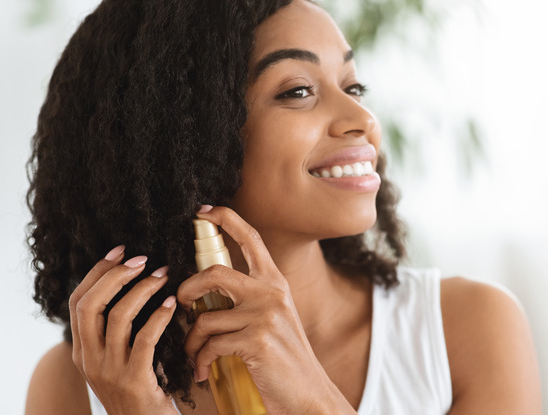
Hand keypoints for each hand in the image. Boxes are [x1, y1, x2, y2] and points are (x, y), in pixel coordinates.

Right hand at [68, 246, 177, 414]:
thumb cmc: (143, 391)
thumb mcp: (120, 362)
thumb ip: (119, 334)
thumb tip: (134, 288)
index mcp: (83, 352)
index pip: (79, 302)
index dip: (97, 272)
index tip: (119, 251)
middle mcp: (90, 360)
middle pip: (91, 305)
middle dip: (115, 275)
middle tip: (143, 260)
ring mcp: (109, 371)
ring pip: (117, 317)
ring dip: (143, 290)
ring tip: (164, 276)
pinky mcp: (134, 381)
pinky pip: (144, 339)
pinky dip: (159, 316)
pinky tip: (173, 304)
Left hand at [177, 205, 353, 413]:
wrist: (308, 394)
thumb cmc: (284, 360)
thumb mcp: (274, 320)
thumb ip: (249, 301)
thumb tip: (205, 293)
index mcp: (275, 283)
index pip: (251, 239)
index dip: (226, 219)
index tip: (203, 211)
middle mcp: (272, 293)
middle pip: (215, 273)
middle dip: (187, 289)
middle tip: (181, 304)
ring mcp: (265, 316)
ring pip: (205, 317)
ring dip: (191, 341)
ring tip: (194, 354)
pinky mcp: (256, 341)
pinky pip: (210, 344)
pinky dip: (200, 360)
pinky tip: (203, 371)